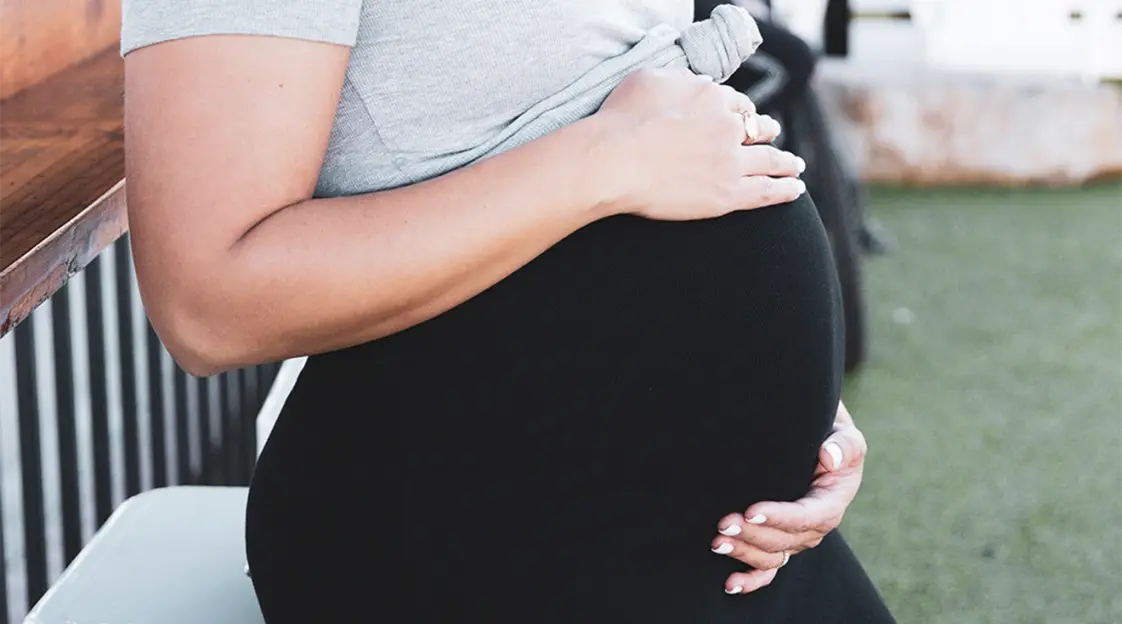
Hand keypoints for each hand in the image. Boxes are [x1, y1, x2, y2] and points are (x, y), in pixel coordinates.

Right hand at [592, 67, 805, 220]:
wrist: (615, 160)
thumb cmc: (622, 119)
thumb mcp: (649, 79)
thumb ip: (680, 79)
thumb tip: (697, 83)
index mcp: (712, 97)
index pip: (736, 103)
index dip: (742, 110)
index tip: (744, 116)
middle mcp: (728, 126)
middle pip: (757, 128)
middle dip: (767, 131)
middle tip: (773, 135)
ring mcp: (731, 161)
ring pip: (770, 160)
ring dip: (786, 162)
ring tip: (795, 166)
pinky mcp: (728, 194)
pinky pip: (766, 191)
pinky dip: (785, 189)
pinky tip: (796, 189)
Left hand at [710, 401, 867, 594]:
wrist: (814, 442)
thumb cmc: (828, 436)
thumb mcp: (843, 433)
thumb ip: (843, 444)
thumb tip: (830, 456)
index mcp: (831, 502)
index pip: (807, 516)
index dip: (780, 517)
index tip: (750, 510)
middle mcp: (814, 526)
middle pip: (784, 540)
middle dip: (753, 534)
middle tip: (723, 522)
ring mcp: (796, 537)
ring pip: (772, 556)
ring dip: (744, 552)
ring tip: (717, 541)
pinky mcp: (780, 541)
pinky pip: (769, 568)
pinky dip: (751, 579)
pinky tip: (730, 584)